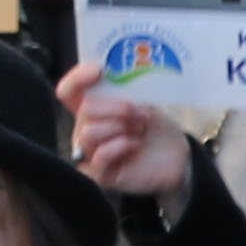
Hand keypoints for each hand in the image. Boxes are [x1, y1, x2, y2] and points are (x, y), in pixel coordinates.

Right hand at [56, 65, 192, 202]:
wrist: (176, 157)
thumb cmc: (157, 128)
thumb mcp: (143, 102)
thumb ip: (124, 90)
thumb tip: (112, 75)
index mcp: (93, 109)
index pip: (68, 92)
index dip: (77, 78)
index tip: (99, 70)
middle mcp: (86, 130)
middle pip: (85, 111)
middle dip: (116, 107)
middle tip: (140, 112)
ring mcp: (91, 153)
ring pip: (89, 133)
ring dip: (119, 127)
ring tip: (140, 129)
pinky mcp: (101, 175)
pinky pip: (99, 157)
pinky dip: (119, 146)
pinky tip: (135, 144)